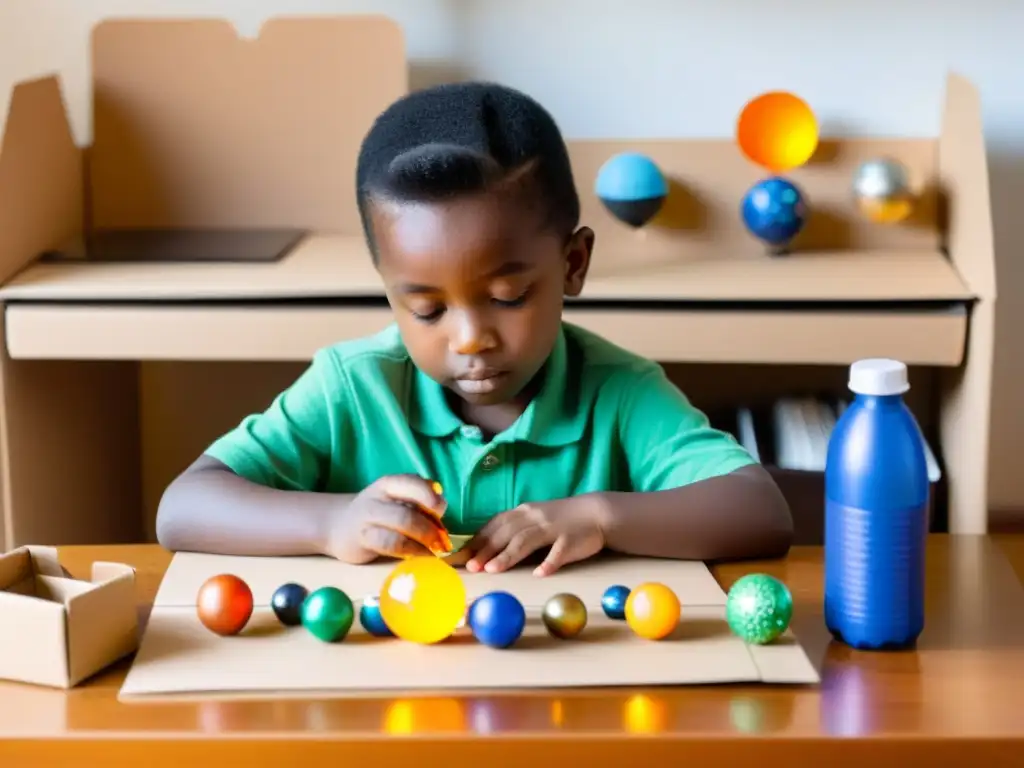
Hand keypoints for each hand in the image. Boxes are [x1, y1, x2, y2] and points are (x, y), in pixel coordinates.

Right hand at [322, 475, 450, 563]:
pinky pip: (390, 545)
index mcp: (389, 484)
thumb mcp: (395, 499)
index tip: (440, 510)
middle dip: (429, 529)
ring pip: (398, 528)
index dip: (429, 495)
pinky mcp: (363, 540)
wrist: (338, 526)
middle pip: (407, 512)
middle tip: (442, 541)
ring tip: (434, 550)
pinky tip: (418, 555)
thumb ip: (418, 501)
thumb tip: (441, 510)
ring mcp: (367, 519)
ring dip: (422, 541)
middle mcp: (377, 498)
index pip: (411, 482)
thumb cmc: (378, 513)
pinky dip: (410, 551)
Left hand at [464, 495, 607, 575]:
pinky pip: (559, 552)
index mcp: (523, 512)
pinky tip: (540, 574)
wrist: (596, 512)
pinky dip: (549, 563)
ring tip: (493, 569)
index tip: (461, 555)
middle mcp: (535, 518)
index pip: (495, 525)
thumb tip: (484, 547)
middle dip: (487, 549)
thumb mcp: (533, 517)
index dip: (478, 540)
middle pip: (506, 533)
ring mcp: (553, 528)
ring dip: (508, 555)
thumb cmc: (559, 519)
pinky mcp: (571, 540)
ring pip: (527, 541)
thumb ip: (513, 529)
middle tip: (471, 566)